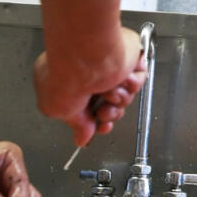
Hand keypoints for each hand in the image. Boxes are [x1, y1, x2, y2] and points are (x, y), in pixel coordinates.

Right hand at [34, 26, 146, 146]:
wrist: (88, 57)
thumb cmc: (66, 76)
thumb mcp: (58, 110)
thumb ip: (77, 126)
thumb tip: (81, 139)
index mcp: (66, 78)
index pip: (87, 106)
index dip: (96, 120)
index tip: (100, 127)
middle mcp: (89, 70)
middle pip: (109, 103)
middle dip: (109, 113)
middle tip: (104, 112)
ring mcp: (109, 64)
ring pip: (124, 95)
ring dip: (119, 99)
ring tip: (110, 93)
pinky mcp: (128, 58)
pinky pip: (137, 81)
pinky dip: (131, 85)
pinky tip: (120, 80)